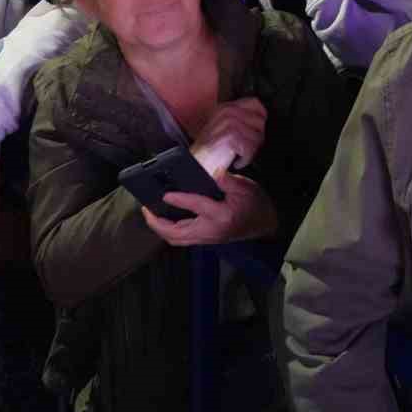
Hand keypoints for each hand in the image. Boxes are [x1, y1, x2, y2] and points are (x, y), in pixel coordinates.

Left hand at [141, 172, 276, 246]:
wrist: (265, 223)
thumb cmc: (255, 203)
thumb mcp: (246, 186)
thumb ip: (228, 180)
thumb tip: (213, 172)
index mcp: (221, 215)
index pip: (196, 207)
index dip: (179, 199)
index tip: (165, 194)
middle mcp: (210, 230)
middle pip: (176, 233)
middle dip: (158, 223)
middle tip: (146, 208)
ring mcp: (207, 238)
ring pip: (176, 239)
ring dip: (161, 229)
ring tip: (150, 214)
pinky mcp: (205, 239)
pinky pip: (181, 238)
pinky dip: (169, 230)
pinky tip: (164, 219)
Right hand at [191, 97, 266, 169]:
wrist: (197, 164)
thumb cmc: (213, 150)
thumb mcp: (226, 128)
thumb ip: (242, 119)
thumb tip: (264, 119)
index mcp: (226, 107)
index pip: (255, 103)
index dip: (261, 118)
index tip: (257, 131)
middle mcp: (228, 111)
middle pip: (260, 121)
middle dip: (257, 138)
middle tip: (245, 148)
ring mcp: (229, 122)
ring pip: (258, 136)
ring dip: (251, 151)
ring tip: (238, 155)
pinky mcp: (231, 136)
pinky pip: (251, 148)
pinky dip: (245, 160)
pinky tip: (236, 161)